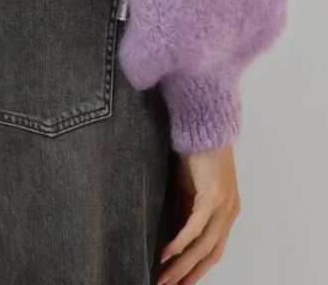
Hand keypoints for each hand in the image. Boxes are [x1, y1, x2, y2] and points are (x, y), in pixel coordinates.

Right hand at [157, 145, 240, 284]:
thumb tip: (176, 235)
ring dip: (182, 264)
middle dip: (188, 273)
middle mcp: (229, 213)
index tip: (180, 282)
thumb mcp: (191, 188)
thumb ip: (187, 210)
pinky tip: (167, 252)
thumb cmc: (196, 153)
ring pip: (203, 245)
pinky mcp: (212, 197)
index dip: (197, 268)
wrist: (203, 124)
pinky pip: (195, 227)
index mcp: (226, 212)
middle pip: (209, 254)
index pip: (213, 250)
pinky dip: (180, 242)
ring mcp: (223, 206)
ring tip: (164, 276)